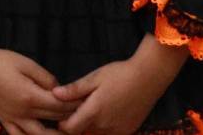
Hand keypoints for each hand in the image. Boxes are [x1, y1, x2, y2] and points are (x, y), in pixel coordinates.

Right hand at [0, 45, 75, 134]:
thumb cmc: (3, 61)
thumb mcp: (28, 64)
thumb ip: (47, 79)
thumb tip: (60, 91)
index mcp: (30, 96)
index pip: (59, 106)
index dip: (75, 105)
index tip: (85, 103)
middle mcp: (23, 112)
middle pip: (54, 120)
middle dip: (70, 119)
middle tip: (83, 117)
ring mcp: (13, 118)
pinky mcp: (4, 119)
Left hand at [53, 50, 180, 133]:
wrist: (149, 78)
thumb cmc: (119, 74)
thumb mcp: (94, 77)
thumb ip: (74, 89)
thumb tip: (54, 94)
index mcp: (94, 112)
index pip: (69, 129)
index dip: (62, 123)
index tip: (61, 114)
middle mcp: (105, 126)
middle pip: (82, 134)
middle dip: (75, 126)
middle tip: (75, 111)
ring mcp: (117, 131)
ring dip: (88, 129)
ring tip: (89, 111)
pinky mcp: (127, 131)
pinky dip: (102, 130)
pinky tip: (103, 115)